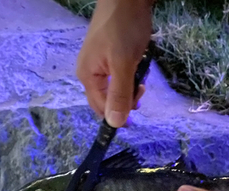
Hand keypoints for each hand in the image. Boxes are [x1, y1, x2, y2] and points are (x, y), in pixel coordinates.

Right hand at [76, 0, 152, 127]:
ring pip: (114, 87)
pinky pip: (118, 75)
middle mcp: (89, 72)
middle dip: (125, 99)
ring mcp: (98, 63)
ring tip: (140, 73)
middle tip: (141, 87)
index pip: (101, 108)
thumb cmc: (123, 27)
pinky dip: (130, 74)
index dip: (118, 115)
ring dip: (129, 86)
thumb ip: (119, 94)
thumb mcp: (123, 64)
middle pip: (106, 100)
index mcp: (87, 76)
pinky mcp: (109, 54)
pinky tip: (138, 64)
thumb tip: (115, 124)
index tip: (137, 112)